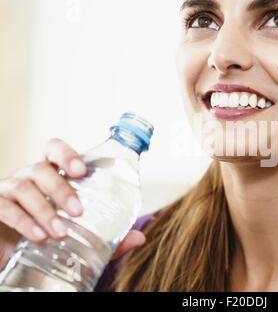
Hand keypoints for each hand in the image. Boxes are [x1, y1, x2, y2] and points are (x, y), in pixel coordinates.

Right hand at [0, 138, 144, 269]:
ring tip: (60, 232)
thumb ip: (108, 236)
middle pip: (42, 169)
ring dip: (44, 210)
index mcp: (52, 174)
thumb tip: (138, 237)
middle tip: (78, 211)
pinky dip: (23, 222)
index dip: (66, 154)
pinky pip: (5, 208)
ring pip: (24, 188)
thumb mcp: (82, 235)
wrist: (17, 253)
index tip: (81, 170)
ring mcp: (10, 190)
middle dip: (61, 188)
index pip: (54, 150)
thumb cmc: (52, 233)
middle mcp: (29, 177)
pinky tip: (39, 237)